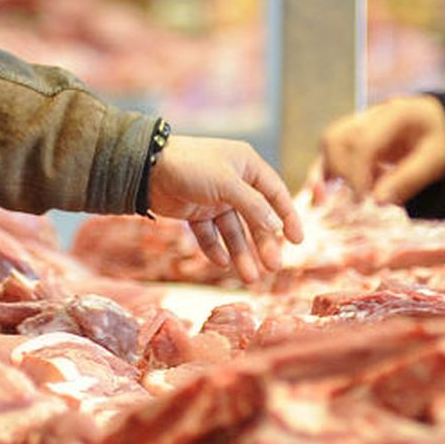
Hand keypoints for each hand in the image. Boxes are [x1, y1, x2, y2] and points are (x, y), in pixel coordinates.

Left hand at [147, 135, 303, 283]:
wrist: (147, 167)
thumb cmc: (192, 166)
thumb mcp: (227, 184)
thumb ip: (254, 206)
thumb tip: (277, 227)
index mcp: (247, 165)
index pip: (275, 194)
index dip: (288, 217)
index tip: (297, 241)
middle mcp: (234, 182)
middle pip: (256, 218)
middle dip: (264, 243)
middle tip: (272, 268)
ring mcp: (215, 199)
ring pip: (234, 230)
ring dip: (242, 253)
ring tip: (250, 277)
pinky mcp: (196, 212)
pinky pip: (210, 234)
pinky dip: (216, 249)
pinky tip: (222, 264)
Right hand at [316, 95, 444, 205]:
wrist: (441, 126)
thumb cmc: (440, 142)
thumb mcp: (435, 162)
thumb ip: (407, 179)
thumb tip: (376, 200)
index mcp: (396, 113)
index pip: (362, 142)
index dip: (356, 174)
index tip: (362, 199)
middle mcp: (372, 113)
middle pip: (335, 137)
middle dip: (340, 171)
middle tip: (358, 197)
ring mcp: (360, 121)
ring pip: (329, 142)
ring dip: (333, 170)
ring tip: (357, 190)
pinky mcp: (353, 134)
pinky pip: (333, 150)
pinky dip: (335, 170)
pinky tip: (353, 185)